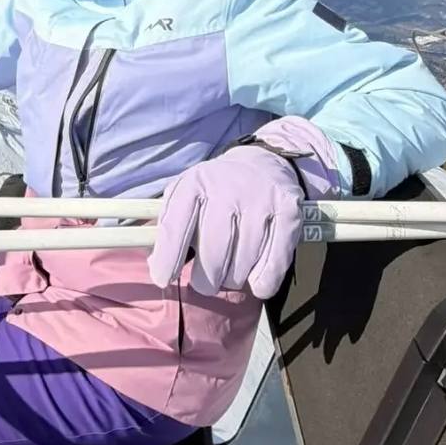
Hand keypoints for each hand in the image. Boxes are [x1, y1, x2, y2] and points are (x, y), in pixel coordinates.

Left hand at [148, 118, 340, 298]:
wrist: (265, 162)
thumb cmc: (216, 190)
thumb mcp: (187, 194)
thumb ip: (170, 227)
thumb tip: (157, 267)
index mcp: (195, 184)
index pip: (175, 228)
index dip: (167, 260)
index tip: (164, 279)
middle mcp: (227, 189)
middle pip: (212, 255)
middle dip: (205, 281)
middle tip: (205, 283)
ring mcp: (260, 201)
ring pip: (243, 266)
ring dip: (234, 280)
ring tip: (231, 272)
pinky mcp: (288, 213)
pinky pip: (273, 266)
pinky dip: (263, 282)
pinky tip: (256, 280)